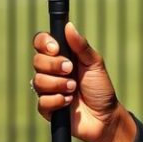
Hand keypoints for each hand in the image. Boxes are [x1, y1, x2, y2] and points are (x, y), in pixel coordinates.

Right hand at [32, 22, 135, 141]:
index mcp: (61, 56)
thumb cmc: (101, 87)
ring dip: (58, 84)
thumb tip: (69, 25)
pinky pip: (41, 102)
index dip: (44, 43)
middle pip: (37, 60)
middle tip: (70, 70)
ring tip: (73, 88)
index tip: (55, 48)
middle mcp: (52, 71)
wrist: (105, 116)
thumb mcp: (95, 63)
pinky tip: (68, 102)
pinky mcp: (47, 108)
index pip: (41, 42)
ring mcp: (48, 89)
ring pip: (38, 81)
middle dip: (54, 65)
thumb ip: (81, 46)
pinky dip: (57, 100)